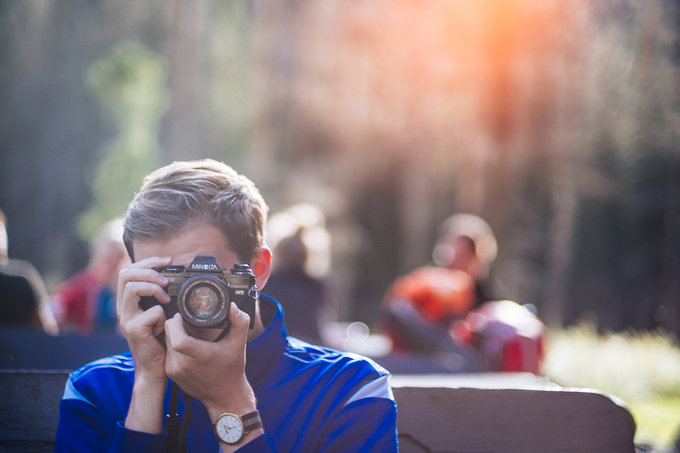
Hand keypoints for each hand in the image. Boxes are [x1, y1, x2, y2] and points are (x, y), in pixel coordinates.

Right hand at [117, 256, 171, 381]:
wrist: (155, 368)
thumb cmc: (160, 340)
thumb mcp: (160, 314)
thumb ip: (161, 297)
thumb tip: (175, 276)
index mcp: (129, 302)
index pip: (129, 270)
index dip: (148, 261)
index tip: (167, 261)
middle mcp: (123, 308)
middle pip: (126, 274)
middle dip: (149, 271)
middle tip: (167, 281)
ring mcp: (126, 319)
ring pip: (133, 288)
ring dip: (155, 289)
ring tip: (167, 300)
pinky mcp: (134, 330)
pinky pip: (152, 312)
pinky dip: (163, 316)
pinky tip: (164, 328)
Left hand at [164, 303, 256, 416]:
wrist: (224, 395)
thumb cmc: (232, 369)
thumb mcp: (239, 343)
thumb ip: (240, 322)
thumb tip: (233, 306)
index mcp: (200, 356)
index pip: (178, 339)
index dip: (177, 323)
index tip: (183, 316)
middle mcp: (184, 365)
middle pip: (169, 335)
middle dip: (176, 324)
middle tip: (188, 322)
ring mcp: (175, 371)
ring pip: (165, 342)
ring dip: (173, 334)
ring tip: (188, 333)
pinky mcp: (170, 374)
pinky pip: (166, 352)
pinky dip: (172, 345)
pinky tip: (185, 345)